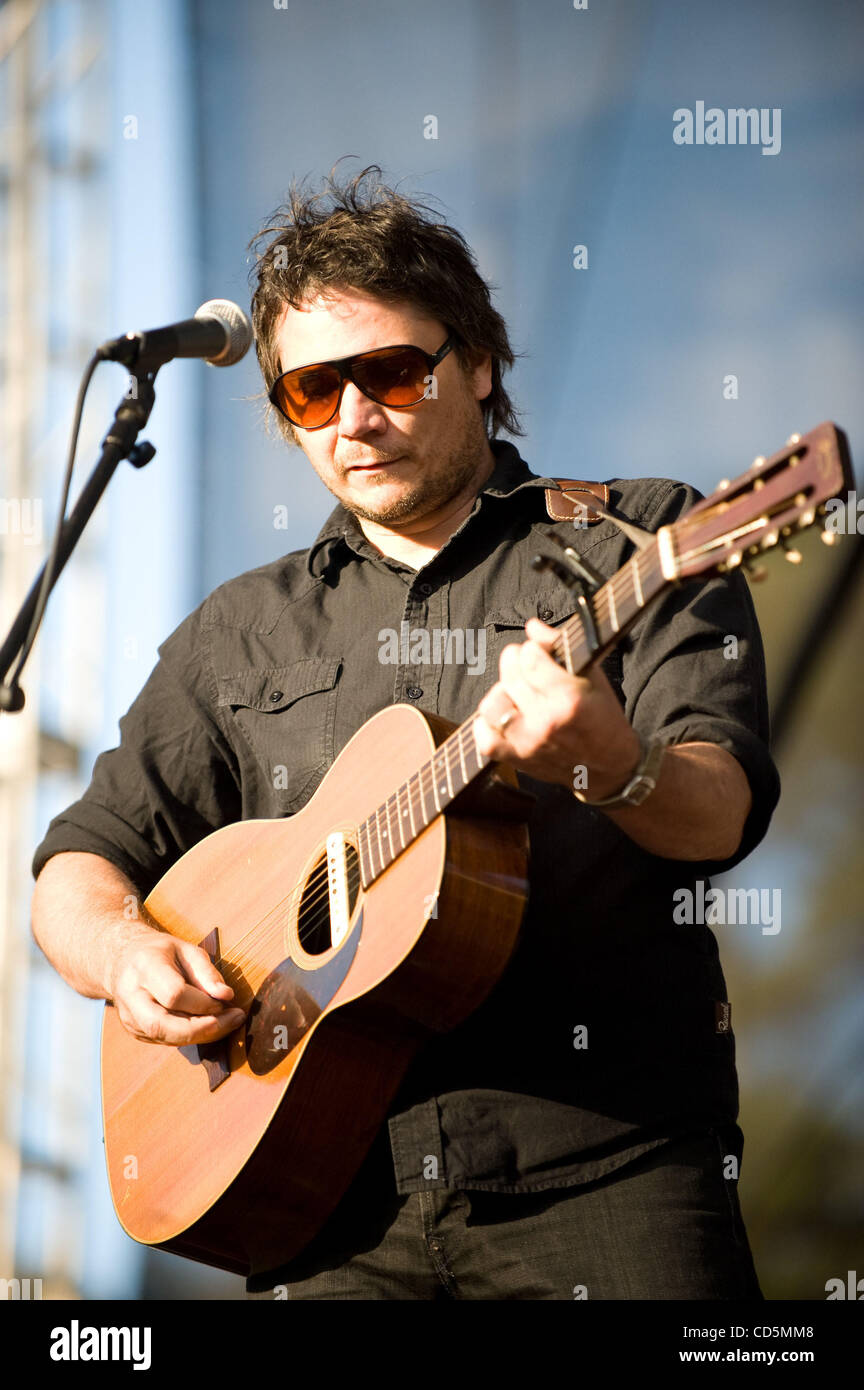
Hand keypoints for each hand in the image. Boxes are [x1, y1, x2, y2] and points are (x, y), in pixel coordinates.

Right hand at [108, 930, 246, 1045]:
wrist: (123, 960)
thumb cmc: (160, 952)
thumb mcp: (186, 949)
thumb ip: (206, 972)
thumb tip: (226, 996)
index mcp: (144, 967)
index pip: (173, 994)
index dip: (203, 1002)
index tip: (226, 999)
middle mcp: (131, 996)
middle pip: (162, 1025)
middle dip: (202, 1029)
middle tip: (233, 1019)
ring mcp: (130, 1017)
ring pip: (166, 1037)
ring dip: (202, 1035)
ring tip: (227, 1022)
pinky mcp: (135, 1031)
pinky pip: (167, 1040)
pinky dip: (192, 1036)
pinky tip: (209, 1025)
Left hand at [473, 617, 640, 797]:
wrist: (609, 769)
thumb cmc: (604, 720)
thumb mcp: (593, 678)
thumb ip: (561, 646)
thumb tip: (531, 625)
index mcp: (569, 698)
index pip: (530, 656)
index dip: (533, 648)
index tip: (540, 653)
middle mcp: (546, 721)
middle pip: (509, 674)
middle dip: (516, 661)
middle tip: (526, 666)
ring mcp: (528, 742)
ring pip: (492, 703)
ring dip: (501, 692)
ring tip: (516, 693)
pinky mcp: (517, 760)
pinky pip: (484, 737)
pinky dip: (486, 724)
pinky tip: (504, 717)